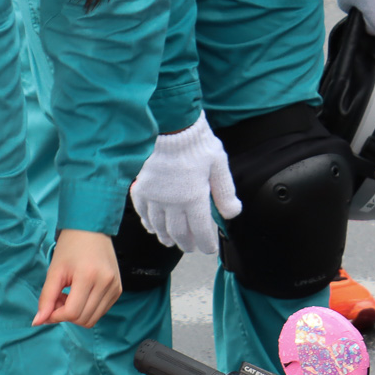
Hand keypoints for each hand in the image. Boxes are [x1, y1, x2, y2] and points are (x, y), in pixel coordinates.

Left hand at [35, 228, 121, 326]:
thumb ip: (46, 298)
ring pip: (93, 319)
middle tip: (58, 298)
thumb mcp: (54, 271)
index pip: (72, 312)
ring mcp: (115, 288)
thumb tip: (37, 322)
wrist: (91, 230)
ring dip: (77, 314)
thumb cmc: (70, 248)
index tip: (48, 308)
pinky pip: (101, 312)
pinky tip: (81, 294)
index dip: (56, 316)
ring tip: (69, 295)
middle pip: (83, 319)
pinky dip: (87, 309)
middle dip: (66, 315)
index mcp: (88, 276)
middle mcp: (106, 284)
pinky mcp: (118, 290)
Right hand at [129, 115, 240, 254]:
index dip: (206, 244)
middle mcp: (173, 202)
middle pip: (179, 233)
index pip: (201, 230)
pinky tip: (152, 227)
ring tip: (171, 242)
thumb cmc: (196, 142)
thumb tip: (232, 213)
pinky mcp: (142, 188)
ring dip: (166, 237)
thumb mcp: (219, 166)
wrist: (170, 125)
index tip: (209, 249)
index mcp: (194, 197)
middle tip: (191, 247)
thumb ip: (225, 193)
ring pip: (159, 226)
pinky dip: (148, 222)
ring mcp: (155, 196)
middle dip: (187, 243)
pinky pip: (142, 212)